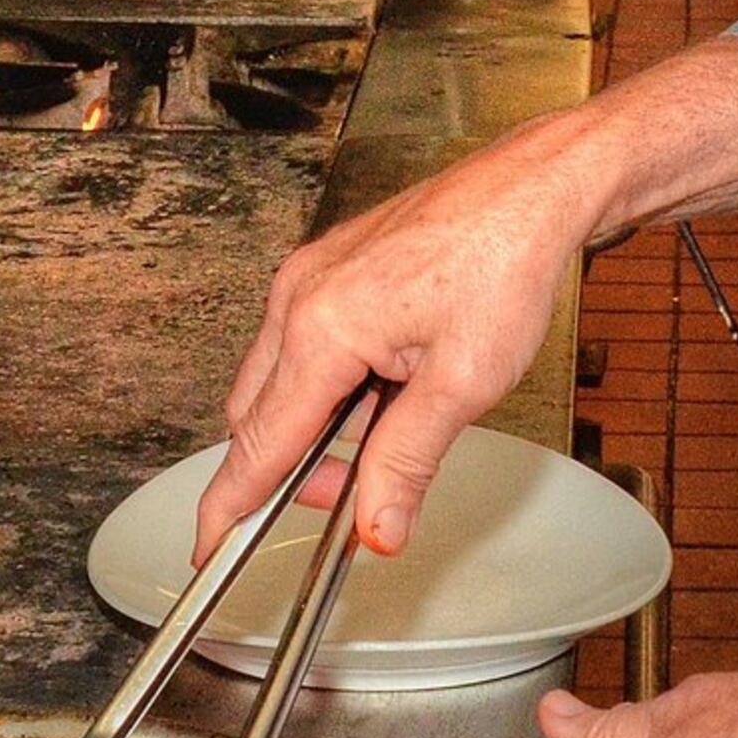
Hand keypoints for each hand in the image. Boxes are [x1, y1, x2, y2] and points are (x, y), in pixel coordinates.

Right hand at [194, 130, 590, 564]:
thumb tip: (376, 528)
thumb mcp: (463, 383)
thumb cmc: (504, 263)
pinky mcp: (328, 264)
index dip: (232, 504)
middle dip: (290, 468)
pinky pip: (299, 341)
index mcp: (321, 328)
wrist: (531, 188)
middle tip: (353, 496)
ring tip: (388, 430)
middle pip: (256, 415)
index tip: (206, 548)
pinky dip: (324, 382)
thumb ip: (407, 462)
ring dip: (311, 423)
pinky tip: (384, 385)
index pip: (258, 442)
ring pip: (276, 379)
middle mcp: (299, 296)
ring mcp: (309, 274)